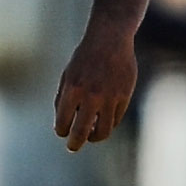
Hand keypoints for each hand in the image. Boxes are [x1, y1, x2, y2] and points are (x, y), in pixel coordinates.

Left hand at [53, 32, 137, 151]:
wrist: (110, 39)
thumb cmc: (84, 58)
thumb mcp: (68, 76)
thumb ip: (63, 100)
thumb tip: (62, 127)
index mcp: (72, 89)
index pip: (63, 123)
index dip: (61, 130)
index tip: (62, 131)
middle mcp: (91, 96)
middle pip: (82, 133)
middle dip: (74, 144)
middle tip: (72, 147)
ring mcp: (110, 97)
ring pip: (103, 131)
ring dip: (95, 138)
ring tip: (91, 136)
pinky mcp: (124, 96)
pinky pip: (115, 119)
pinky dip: (108, 122)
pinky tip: (103, 119)